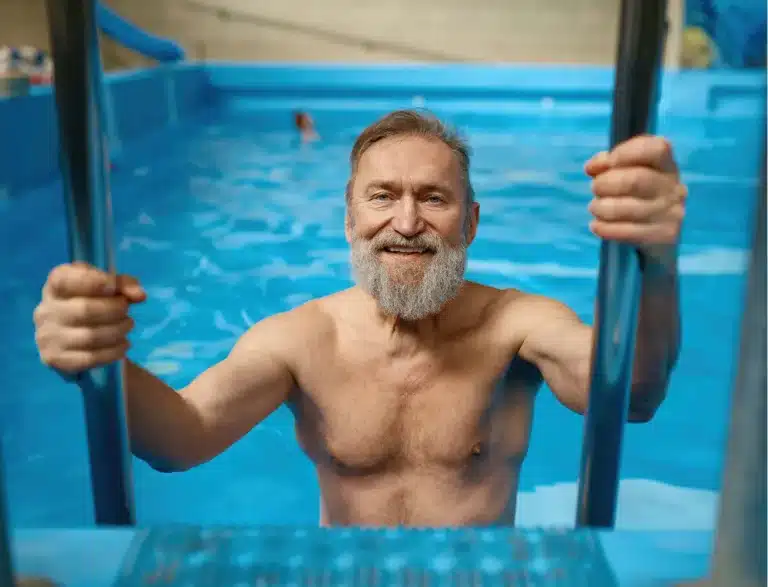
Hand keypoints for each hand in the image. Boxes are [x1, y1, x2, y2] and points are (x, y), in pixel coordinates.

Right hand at [33, 262, 145, 373]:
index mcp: (55, 285)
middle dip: (115, 309)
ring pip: (91, 336)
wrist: (76, 338)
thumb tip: (139, 295)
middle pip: (85, 310)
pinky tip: (123, 345)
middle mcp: (45, 310)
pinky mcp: (55, 359)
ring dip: (118, 330)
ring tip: (127, 326)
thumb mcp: (108, 287)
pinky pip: (90, 358)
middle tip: (126, 310)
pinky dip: (114, 351)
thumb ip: (124, 285)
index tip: (112, 286)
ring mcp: (48, 336)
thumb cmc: (94, 303)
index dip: (91, 281)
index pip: (64, 279)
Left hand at [585, 135, 686, 263]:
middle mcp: (673, 186)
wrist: (657, 229)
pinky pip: (628, 232)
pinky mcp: (664, 234)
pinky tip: (596, 225)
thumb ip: (608, 163)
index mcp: (665, 163)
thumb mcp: (625, 171)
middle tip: (595, 188)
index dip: (626, 153)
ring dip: (602, 207)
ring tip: (595, 207)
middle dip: (606, 183)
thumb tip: (592, 167)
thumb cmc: (636, 192)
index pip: (655, 149)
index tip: (609, 161)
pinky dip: (605, 228)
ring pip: (628, 209)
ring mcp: (671, 212)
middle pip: (635, 180)